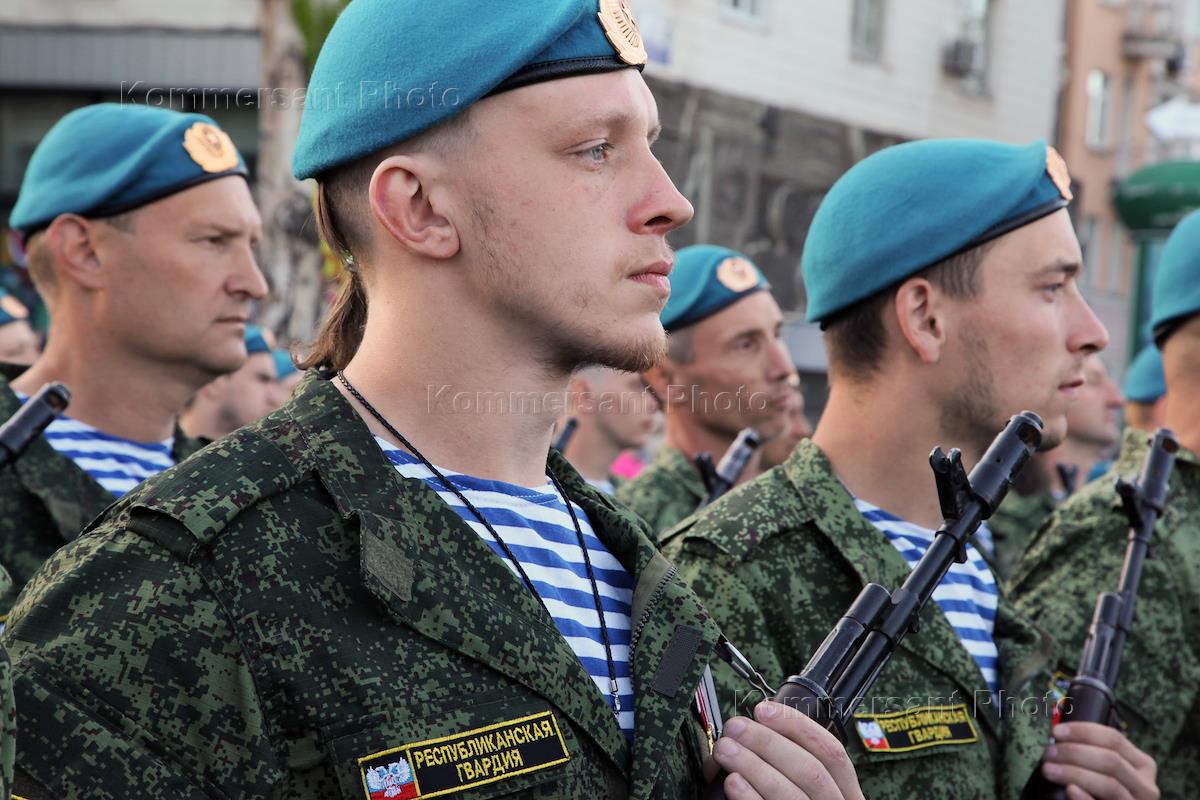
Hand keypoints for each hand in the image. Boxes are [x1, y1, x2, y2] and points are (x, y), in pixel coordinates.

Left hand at [705, 700, 864, 799]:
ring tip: (724, 750)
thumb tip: (751, 734)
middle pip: (810, 771)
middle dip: (769, 742)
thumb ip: (789, 768)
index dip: (797, 726)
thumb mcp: (808, 793)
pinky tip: (732, 784)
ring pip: (793, 794)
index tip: (764, 710)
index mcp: (846, 796)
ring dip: (755, 766)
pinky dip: (751, 799)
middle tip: (735, 727)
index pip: (832, 753)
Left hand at [1040, 722, 1158, 799]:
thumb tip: (1058, 735)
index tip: (1056, 732)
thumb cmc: (1098, 791)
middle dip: (1075, 753)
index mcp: (1141, 764)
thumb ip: (1089, 754)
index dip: (1083, 732)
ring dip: (1074, 773)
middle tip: (1049, 753)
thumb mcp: (1101, 769)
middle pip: (1111, 760)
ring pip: (1110, 784)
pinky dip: (1086, 798)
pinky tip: (1070, 790)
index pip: (1114, 738)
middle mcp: (1146, 785)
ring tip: (1049, 770)